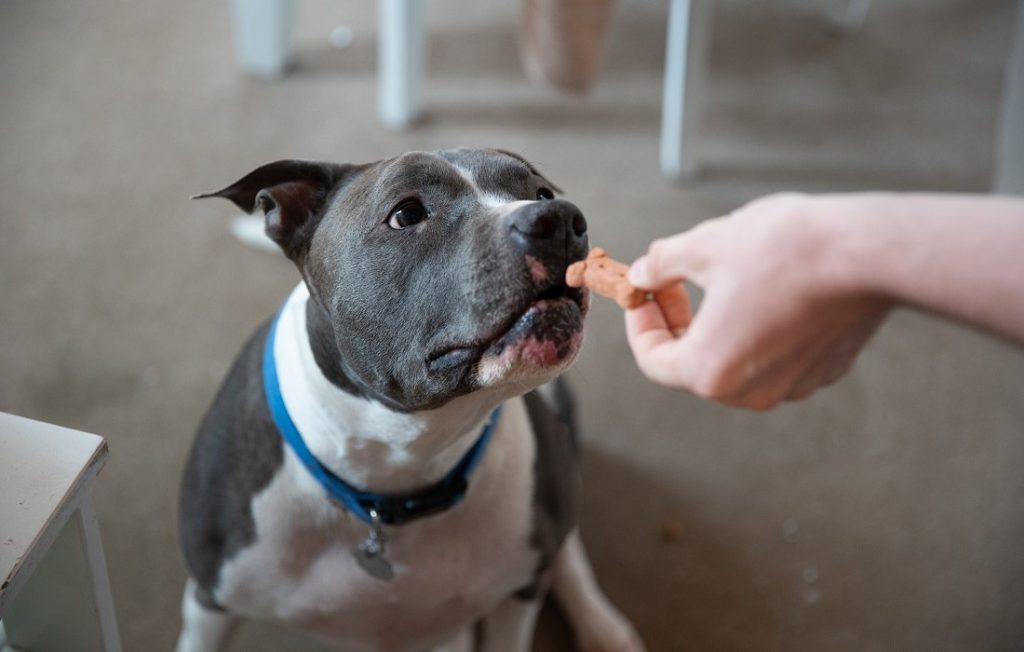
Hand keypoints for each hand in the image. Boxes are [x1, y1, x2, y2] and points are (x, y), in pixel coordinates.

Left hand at [625, 193, 890, 409]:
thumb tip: (644, 273)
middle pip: (692, 365)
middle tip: (674, 283)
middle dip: (676, 323)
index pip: (652, 360)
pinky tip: (764, 289)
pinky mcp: (824, 370)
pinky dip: (757, 329)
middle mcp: (749, 392)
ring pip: (735, 362)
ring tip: (720, 280)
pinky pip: (774, 357)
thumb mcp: (704, 245)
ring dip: (717, 326)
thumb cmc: (786, 249)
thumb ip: (662, 264)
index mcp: (709, 370)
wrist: (868, 252)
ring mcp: (791, 385)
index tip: (644, 294)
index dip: (640, 323)